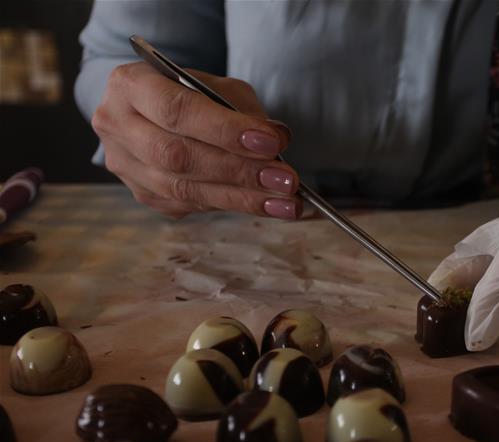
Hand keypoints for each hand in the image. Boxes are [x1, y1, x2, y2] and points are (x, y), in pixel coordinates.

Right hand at [91, 62, 298, 218]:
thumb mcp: (216, 86)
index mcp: (130, 85)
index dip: (225, 131)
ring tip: (286, 201)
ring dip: (243, 198)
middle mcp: (117, 126)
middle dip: (239, 171)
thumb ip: (243, 109)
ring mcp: (125, 165)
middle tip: (285, 180)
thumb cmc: (188, 93)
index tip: (271, 143)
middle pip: (179, 156)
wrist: (153, 111)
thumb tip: (278, 139)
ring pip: (184, 189)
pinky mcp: (143, 194)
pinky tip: (267, 206)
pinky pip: (190, 205)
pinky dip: (233, 205)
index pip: (177, 110)